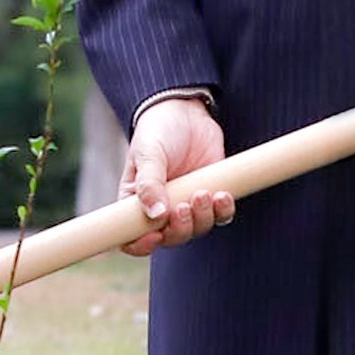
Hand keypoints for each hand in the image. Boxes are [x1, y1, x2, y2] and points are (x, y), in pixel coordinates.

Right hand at [120, 98, 232, 256]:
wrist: (186, 109)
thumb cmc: (158, 130)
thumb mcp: (148, 153)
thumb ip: (149, 183)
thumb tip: (156, 216)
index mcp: (136, 201)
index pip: (132, 238)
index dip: (141, 245)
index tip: (155, 236)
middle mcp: (161, 208)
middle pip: (170, 238)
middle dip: (180, 229)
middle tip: (184, 206)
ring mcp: (187, 203)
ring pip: (197, 230)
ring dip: (202, 218)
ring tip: (203, 192)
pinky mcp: (211, 195)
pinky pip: (220, 216)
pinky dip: (223, 211)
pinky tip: (223, 194)